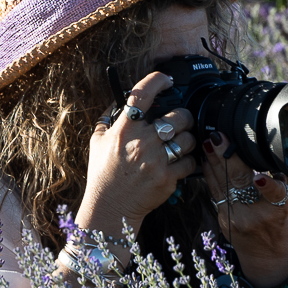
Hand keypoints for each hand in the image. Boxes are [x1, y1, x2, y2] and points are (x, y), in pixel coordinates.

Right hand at [76, 70, 197, 240]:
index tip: (166, 79)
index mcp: (124, 129)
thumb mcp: (97, 142)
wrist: (110, 207)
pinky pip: (189, 162)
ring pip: (188, 139)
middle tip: (178, 122)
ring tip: (179, 143)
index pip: (142, 94)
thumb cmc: (103, 174)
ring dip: (187, 139)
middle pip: (178, 116)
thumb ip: (108, 119)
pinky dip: (187, 161)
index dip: (157, 80)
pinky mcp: (168, 179)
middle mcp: (141, 142)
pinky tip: (179, 162)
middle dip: (182, 117)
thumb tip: (120, 100)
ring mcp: (156, 161)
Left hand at [200, 134, 287, 287]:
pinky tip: (205, 159)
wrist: (266, 256)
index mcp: (280, 209)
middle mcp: (257, 214)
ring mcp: (236, 218)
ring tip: (208, 142)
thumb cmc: (282, 222)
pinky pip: (215, 192)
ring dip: (213, 162)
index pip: (275, 195)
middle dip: (227, 158)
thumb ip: (286, 176)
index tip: (260, 177)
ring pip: (222, 185)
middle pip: (240, 184)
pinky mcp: (222, 219)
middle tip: (218, 138)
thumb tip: (279, 146)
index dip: (268, 186)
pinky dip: (210, 174)